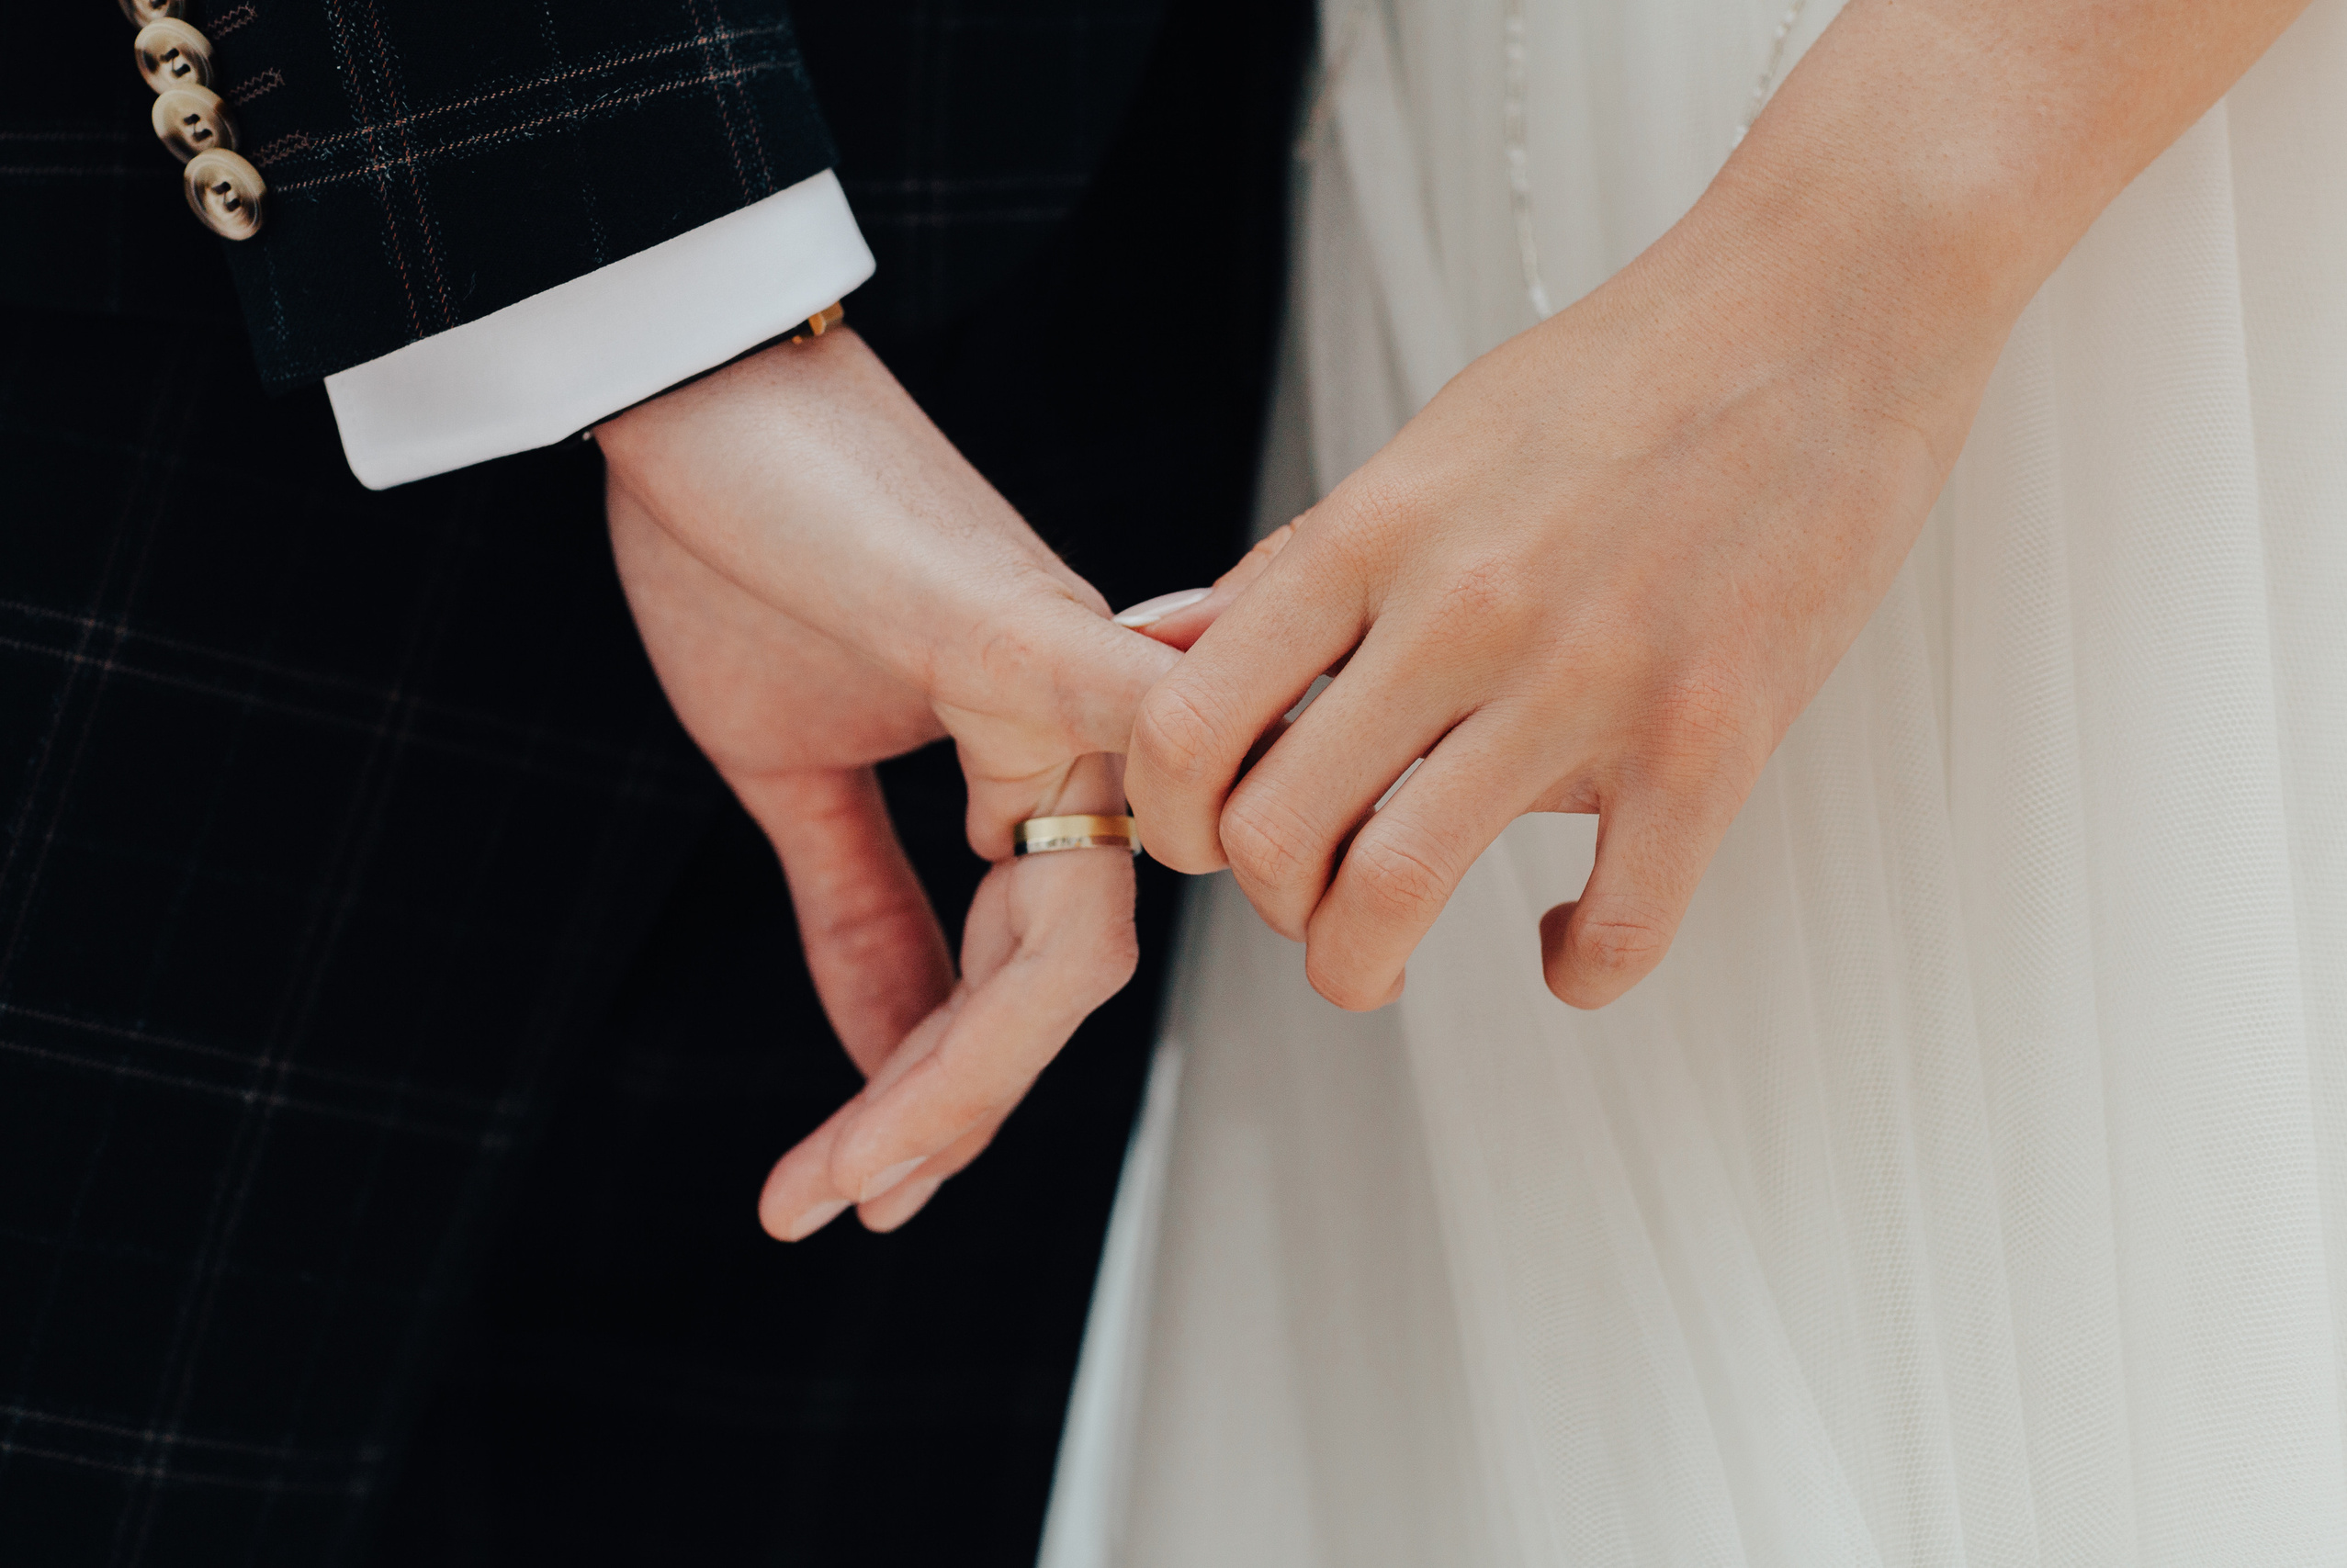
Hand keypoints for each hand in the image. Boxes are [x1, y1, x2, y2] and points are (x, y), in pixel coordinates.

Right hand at [601, 329, 1177, 1235]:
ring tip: (854, 1171)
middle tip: (846, 1203)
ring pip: (1072, 921)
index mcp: (1030, 762)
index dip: (949, 1090)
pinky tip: (1041, 995)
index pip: (1027, 969)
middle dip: (952, 1107)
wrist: (691, 387)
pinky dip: (1120, 834)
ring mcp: (1063, 680)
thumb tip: (890, 1051)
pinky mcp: (1017, 623)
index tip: (857, 1186)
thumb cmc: (744, 548)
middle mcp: (1081, 732)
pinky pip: (1119, 729)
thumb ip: (858, 911)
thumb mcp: (789, 775)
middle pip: (1065, 969)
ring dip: (961, 1066)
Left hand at [1127, 0, 2311, 1010]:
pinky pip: (1618, 928)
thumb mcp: (1422, 451)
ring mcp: (1586, 680)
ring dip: (1361, 964)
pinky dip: (1575, 971)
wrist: (1827, 303)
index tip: (1208, 836)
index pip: (1187, 724)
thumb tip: (1166, 649)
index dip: (1168, 816)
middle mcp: (1458, 609)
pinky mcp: (1714, 737)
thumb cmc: (1617, 380)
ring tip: (1383, 956)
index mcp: (1371, 534)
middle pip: (1269, 834)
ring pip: (1394, 895)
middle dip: (1267, 903)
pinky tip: (1564, 944)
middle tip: (1308, 898)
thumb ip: (1297, 567)